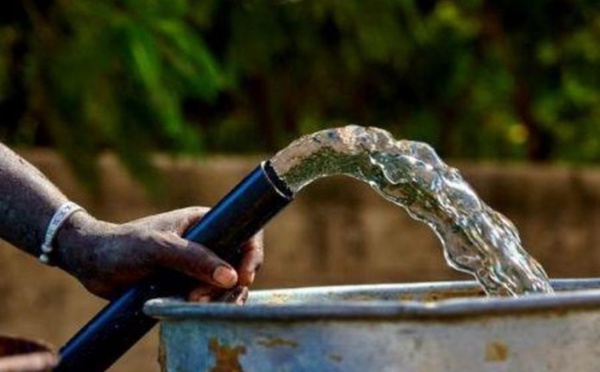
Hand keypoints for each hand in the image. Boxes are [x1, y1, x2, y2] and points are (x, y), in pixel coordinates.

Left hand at [54, 207, 263, 300]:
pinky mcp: (186, 284)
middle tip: (204, 297)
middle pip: (238, 264)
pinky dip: (206, 305)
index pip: (244, 232)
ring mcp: (197, 265)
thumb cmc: (124, 245)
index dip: (251, 254)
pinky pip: (208, 296)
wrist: (91, 263)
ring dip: (217, 297)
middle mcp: (206, 242)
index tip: (243, 276)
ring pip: (225, 284)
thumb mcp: (160, 248)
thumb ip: (194, 259)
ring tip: (192, 303)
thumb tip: (230, 277)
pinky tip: (191, 308)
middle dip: (231, 284)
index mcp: (205, 222)